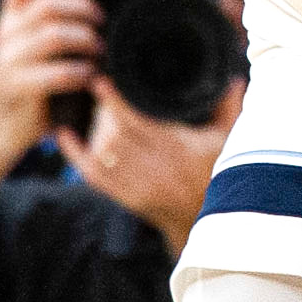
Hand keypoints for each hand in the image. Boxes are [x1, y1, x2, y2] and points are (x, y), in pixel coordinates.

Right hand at [0, 0, 103, 149]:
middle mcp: (4, 34)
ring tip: (99, 52)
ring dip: (86, 40)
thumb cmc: (35, 82)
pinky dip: (81, 72)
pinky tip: (89, 77)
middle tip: (102, 23)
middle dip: (83, 9)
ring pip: (53, 35)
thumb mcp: (37, 47)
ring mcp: (7, 61)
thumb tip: (101, 4)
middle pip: (47, 5)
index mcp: (9, 19)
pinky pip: (57, 72)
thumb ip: (56, 24)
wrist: (2, 128)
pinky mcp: (16, 87)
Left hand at [55, 76, 243, 253]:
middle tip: (98, 91)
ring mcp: (137, 185)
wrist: (206, 222)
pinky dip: (76, 155)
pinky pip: (93, 175)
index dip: (115, 103)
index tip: (102, 82)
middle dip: (102, 112)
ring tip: (94, 110)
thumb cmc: (219, 175)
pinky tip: (65, 135)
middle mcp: (154, 168)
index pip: (137, 123)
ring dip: (93, 129)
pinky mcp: (127, 197)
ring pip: (102, 153)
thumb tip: (236, 78)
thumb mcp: (231, 141)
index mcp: (177, 150)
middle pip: (114, 136)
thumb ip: (231, 108)